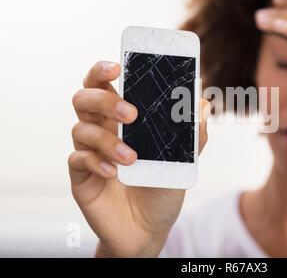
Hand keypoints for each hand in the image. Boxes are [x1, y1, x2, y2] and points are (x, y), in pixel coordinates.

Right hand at [68, 61, 209, 256]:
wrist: (149, 228)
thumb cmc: (163, 187)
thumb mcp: (183, 160)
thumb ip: (193, 133)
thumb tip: (203, 102)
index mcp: (122, 119)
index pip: (104, 85)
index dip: (103, 70)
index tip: (117, 65)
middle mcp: (102, 130)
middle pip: (84, 98)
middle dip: (103, 99)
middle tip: (129, 113)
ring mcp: (89, 152)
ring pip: (79, 128)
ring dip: (106, 139)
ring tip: (131, 158)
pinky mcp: (81, 178)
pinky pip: (77, 160)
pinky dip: (95, 162)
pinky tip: (114, 172)